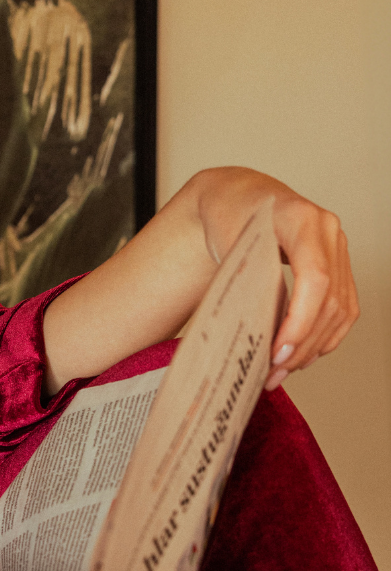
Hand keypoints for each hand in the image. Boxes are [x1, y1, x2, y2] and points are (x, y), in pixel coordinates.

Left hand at [194, 169, 359, 389]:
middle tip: (272, 372)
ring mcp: (338, 247)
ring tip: (281, 370)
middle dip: (302, 343)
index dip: (300, 320)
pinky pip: (344, 309)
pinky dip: (325, 337)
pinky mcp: (340, 265)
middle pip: (330, 301)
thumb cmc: (229, 215)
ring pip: (341, 310)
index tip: (278, 351)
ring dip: (313, 347)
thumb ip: (244, 280)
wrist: (240, 198)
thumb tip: (252, 337)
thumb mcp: (226, 240)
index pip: (315, 278)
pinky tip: (302, 355)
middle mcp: (327, 231)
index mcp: (300, 219)